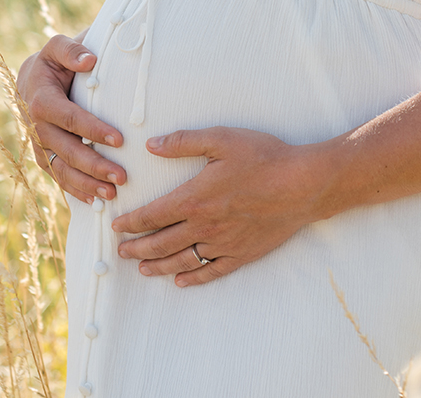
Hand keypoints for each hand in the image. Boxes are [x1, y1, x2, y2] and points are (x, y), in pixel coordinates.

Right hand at [17, 33, 125, 203]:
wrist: (32, 78)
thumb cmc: (54, 61)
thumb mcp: (57, 48)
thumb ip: (71, 50)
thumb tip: (90, 61)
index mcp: (39, 98)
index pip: (67, 117)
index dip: (92, 130)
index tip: (120, 140)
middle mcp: (34, 125)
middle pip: (64, 150)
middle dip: (93, 165)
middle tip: (122, 177)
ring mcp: (37, 144)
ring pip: (59, 169)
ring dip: (85, 184)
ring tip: (112, 195)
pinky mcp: (42, 156)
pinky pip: (57, 176)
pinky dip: (75, 190)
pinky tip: (95, 201)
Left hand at [112, 127, 323, 286]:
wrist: (304, 184)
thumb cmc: (264, 158)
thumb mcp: (221, 139)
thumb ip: (184, 142)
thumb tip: (152, 144)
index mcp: (194, 199)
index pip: (152, 215)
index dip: (131, 222)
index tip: (116, 226)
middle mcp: (204, 226)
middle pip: (161, 243)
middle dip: (137, 248)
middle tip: (120, 252)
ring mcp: (223, 243)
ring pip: (182, 260)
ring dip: (158, 266)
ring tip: (143, 268)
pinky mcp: (243, 254)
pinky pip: (212, 271)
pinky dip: (194, 277)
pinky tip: (182, 281)